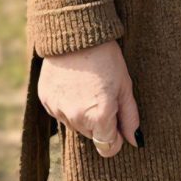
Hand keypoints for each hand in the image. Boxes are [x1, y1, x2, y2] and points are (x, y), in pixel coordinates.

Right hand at [37, 39, 141, 156]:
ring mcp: (58, 109)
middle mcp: (76, 117)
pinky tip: (72, 84)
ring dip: (82, 114)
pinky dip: (67, 104)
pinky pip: (60, 112)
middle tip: (102, 94)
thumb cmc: (107, 57)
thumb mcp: (124, 85)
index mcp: (99, 116)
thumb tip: (136, 142)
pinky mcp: (45, 99)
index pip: (108, 147)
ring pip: (75, 125)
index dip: (116, 138)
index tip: (117, 122)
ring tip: (87, 86)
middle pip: (91, 136)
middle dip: (99, 122)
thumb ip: (130, 118)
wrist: (76, 32)